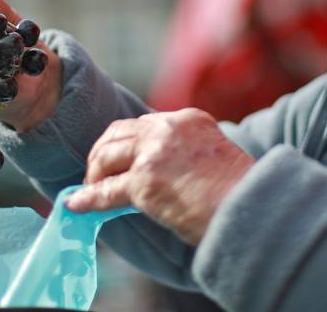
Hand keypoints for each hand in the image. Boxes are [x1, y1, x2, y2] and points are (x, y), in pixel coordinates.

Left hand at [66, 109, 254, 245]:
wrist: (250, 207)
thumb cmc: (240, 192)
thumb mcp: (215, 156)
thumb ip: (188, 154)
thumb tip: (162, 176)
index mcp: (190, 119)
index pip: (146, 124)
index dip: (128, 142)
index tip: (119, 157)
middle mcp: (169, 128)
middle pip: (119, 133)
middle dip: (103, 152)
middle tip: (97, 172)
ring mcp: (154, 153)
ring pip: (107, 156)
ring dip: (94, 173)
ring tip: (89, 189)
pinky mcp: (144, 182)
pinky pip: (106, 191)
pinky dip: (88, 198)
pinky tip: (76, 204)